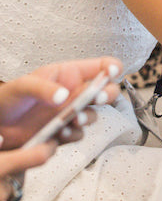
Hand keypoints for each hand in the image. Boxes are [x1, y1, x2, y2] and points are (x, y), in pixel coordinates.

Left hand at [0, 57, 120, 200]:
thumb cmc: (8, 98)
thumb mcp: (23, 85)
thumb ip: (44, 88)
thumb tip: (64, 95)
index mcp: (69, 74)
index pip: (100, 66)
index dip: (111, 68)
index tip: (112, 73)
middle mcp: (74, 93)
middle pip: (105, 91)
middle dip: (106, 94)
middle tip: (97, 98)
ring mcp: (70, 113)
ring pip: (93, 115)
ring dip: (87, 118)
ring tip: (73, 119)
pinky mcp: (63, 132)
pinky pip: (77, 135)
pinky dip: (72, 135)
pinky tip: (59, 132)